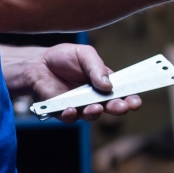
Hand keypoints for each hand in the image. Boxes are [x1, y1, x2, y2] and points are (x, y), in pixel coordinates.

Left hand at [3, 44, 141, 122]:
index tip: (136, 101)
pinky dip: (71, 116)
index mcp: (104, 82)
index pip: (121, 92)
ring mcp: (79, 105)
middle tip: (122, 107)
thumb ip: (97, 67)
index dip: (130, 98)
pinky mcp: (62, 111)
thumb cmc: (64, 57)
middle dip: (118, 108)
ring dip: (95, 113)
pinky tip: (71, 110)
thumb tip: (108, 84)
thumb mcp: (84, 54)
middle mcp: (94, 96)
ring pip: (91, 115)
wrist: (38, 63)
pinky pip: (70, 118)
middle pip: (110, 106)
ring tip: (95, 108)